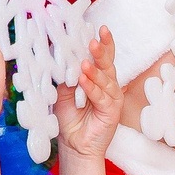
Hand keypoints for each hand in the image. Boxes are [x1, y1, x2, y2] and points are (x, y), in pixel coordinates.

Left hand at [55, 28, 122, 161]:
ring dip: (95, 70)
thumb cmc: (70, 119)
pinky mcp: (112, 111)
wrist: (74, 145)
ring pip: (106, 79)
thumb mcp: (63, 92)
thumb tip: (62, 57)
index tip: (98, 29)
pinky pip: (102, 97)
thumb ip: (66, 77)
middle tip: (95, 39)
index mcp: (99, 79)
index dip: (102, 44)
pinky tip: (84, 80)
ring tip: (84, 62)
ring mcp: (112, 98)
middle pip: (108, 64)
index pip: (102, 58)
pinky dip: (92, 88)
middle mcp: (109, 86)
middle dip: (103, 50)